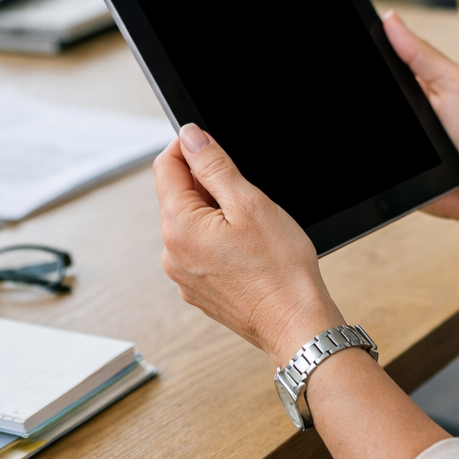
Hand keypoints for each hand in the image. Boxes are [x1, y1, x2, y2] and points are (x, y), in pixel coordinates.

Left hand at [154, 126, 339, 365]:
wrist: (294, 320)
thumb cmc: (279, 267)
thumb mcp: (250, 202)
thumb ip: (214, 166)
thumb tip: (191, 138)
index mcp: (179, 227)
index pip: (165, 167)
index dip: (188, 146)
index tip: (212, 142)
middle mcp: (172, 253)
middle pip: (177, 195)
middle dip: (206, 181)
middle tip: (246, 189)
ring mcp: (183, 274)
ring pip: (191, 222)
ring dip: (214, 209)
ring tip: (252, 221)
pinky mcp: (199, 288)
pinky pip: (200, 248)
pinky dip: (219, 235)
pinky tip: (249, 244)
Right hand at [384, 10, 458, 311]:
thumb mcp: (455, 82)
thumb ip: (421, 54)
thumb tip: (391, 19)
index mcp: (414, 87)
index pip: (379, 66)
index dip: (363, 54)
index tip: (346, 40)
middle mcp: (402, 113)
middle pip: (369, 97)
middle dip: (356, 87)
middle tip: (370, 90)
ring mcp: (397, 144)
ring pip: (363, 131)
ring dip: (363, 116)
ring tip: (398, 126)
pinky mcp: (389, 174)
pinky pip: (368, 167)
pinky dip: (365, 163)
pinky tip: (390, 152)